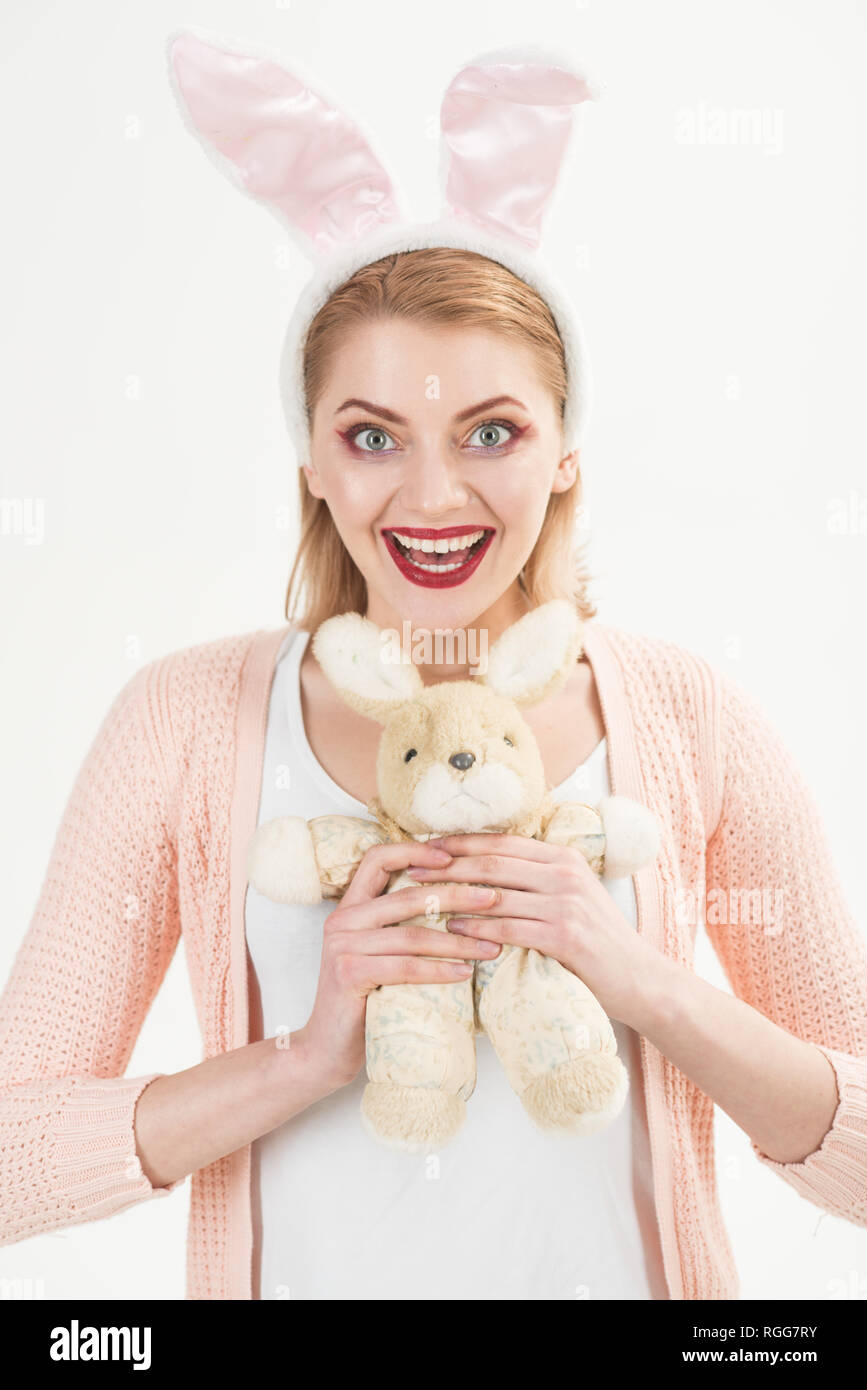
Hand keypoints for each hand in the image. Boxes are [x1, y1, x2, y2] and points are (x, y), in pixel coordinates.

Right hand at [295, 839, 502, 1088]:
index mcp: (350, 906)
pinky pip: (405, 966)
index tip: (454, 857)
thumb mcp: (381, 953)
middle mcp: (342, 919)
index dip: (415, 851)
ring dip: (459, 940)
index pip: (378, 858)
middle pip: (408, 894)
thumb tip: (462, 902)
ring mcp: (342, 946)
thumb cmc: (366, 999)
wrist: (328, 1049)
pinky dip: (439, 970)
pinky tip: (465, 973)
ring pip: (412, 934)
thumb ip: (401, 924)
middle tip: (495, 900)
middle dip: (457, 895)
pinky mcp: (348, 974)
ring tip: (492, 947)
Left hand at [406, 831, 668, 1027]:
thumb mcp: (572, 898)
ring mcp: (566, 903)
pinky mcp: (565, 935)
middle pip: (493, 862)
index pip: (502, 842)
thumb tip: (486, 872)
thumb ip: (537, 881)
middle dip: (448, 864)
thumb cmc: (598, 942)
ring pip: (495, 893)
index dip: (462, 842)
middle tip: (413, 869)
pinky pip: (508, 927)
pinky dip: (476, 927)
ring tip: (422, 898)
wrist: (641, 979)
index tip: (428, 847)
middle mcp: (565, 874)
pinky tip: (452, 928)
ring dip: (454, 895)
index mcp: (564, 859)